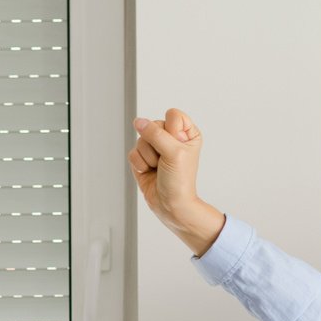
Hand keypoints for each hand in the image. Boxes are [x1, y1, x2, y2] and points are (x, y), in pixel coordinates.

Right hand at [128, 108, 224, 255]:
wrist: (170, 205)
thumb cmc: (180, 181)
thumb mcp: (173, 152)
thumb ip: (155, 133)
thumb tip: (139, 122)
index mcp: (187, 133)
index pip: (173, 115)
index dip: (171, 130)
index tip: (177, 146)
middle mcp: (172, 138)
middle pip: (153, 125)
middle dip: (155, 145)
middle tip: (165, 160)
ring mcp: (157, 147)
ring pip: (140, 138)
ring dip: (147, 156)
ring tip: (158, 168)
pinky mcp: (143, 157)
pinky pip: (133, 151)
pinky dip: (139, 164)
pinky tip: (149, 172)